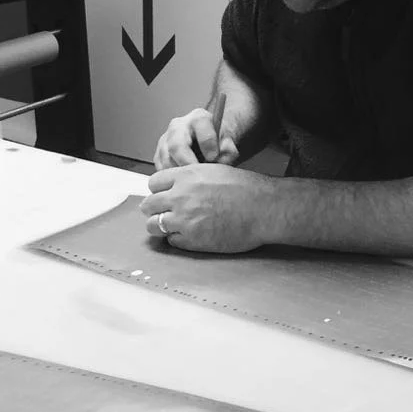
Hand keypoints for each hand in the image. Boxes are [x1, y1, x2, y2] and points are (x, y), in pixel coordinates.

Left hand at [141, 164, 276, 252]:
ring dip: (162, 226)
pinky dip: (178, 239)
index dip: (159, 190)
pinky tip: (191, 234)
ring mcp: (184, 220)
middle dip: (155, 209)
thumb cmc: (246, 188)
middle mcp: (180, 196)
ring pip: (154, 226)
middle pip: (148, 205)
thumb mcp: (214, 170)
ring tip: (176, 226)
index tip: (165, 195)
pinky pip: (172, 241)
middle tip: (165, 212)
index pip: (153, 183)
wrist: (265, 208)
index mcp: (186, 176)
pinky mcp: (192, 240)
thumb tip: (176, 187)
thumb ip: (190, 178)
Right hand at [153, 108, 238, 170]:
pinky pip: (161, 168)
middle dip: (188, 163)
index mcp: (198, 118)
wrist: (209, 142)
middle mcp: (178, 126)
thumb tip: (220, 160)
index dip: (207, 144)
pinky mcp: (158, 154)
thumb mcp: (229, 142)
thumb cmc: (217, 141)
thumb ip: (228, 150)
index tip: (213, 157)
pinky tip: (184, 178)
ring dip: (180, 173)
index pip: (200, 125)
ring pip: (166, 160)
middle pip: (176, 145)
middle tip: (198, 174)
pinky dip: (172, 177)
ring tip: (193, 178)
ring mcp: (165, 140)